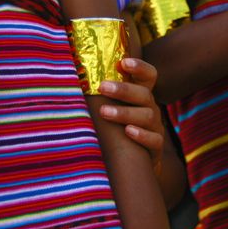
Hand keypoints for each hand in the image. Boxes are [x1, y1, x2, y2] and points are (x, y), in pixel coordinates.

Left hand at [98, 57, 164, 174]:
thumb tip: (71, 75)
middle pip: (145, 94)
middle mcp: (151, 109)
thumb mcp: (111, 111)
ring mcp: (156, 128)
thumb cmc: (115, 132)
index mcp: (141, 96)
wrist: (132, 166)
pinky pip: (154, 140)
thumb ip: (101, 96)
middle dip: (124, 90)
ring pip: (147, 116)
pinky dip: (142, 135)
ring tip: (105, 112)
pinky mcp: (155, 149)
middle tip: (103, 87)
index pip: (149, 76)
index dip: (140, 67)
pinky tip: (128, 131)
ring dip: (125, 112)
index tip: (123, 62)